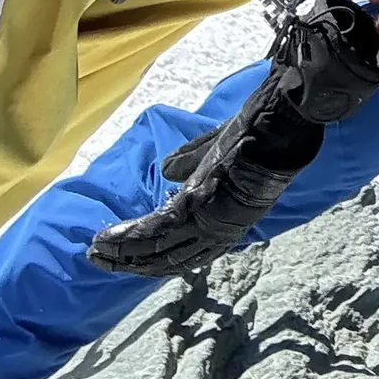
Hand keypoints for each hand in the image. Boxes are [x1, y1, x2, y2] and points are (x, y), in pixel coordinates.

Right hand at [88, 0, 378, 276]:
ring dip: (125, 256)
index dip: (158, 254)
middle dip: (135, 263)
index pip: (190, 247)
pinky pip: (157, 234)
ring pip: (160, 252)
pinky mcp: (200, 209)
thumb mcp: (218, 147)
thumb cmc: (261, 126)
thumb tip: (167, 170)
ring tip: (96, 253)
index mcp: (227, 213)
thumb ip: (193, 159)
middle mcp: (222, 226)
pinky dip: (129, 241)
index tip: (129, 254)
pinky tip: (107, 241)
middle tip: (101, 259)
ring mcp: (212, 221)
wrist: (283, 116)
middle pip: (172, 258)